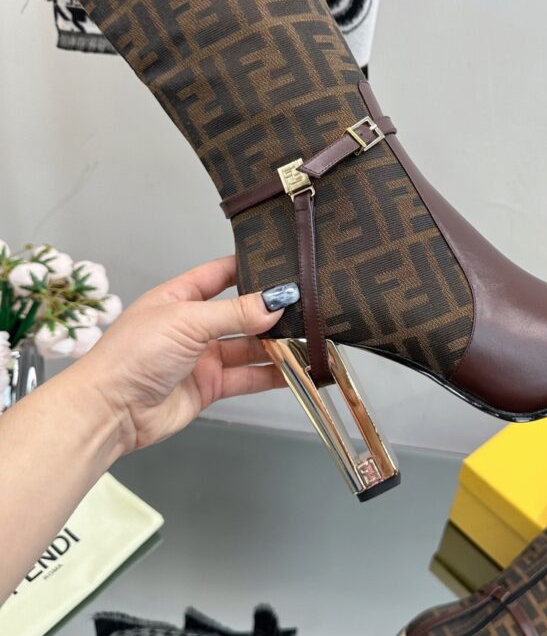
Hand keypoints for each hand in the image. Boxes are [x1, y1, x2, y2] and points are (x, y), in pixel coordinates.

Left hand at [70, 256, 285, 453]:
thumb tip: (276, 301)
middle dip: (270, 311)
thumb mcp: (188, 321)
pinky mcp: (210, 386)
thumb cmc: (134, 354)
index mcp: (181, 297)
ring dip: (275, 344)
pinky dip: (271, 375)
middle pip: (241, 313)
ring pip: (248, 346)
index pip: (221, 274)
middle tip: (306, 307)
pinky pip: (247, 377)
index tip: (284, 264)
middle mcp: (194, 325)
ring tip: (308, 339)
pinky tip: (295, 370)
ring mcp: (203, 357)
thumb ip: (235, 312)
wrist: (110, 412)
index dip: (250, 267)